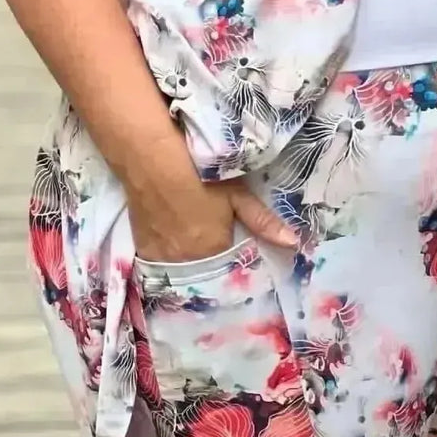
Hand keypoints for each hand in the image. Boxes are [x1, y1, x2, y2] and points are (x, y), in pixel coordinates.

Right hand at [128, 168, 299, 263]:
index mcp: (214, 251)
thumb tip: (294, 243)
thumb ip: (263, 222)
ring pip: (180, 271)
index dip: (236, 266)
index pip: (230, 271)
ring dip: (189, 267)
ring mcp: (161, 257)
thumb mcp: (236, 194)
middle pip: (204, 275)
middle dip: (213, 271)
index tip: (239, 260)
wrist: (151, 160)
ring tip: (195, 255)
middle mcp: (187, 262)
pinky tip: (171, 250)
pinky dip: (167, 261)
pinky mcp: (142, 248)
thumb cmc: (201, 175)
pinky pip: (159, 266)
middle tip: (218, 257)